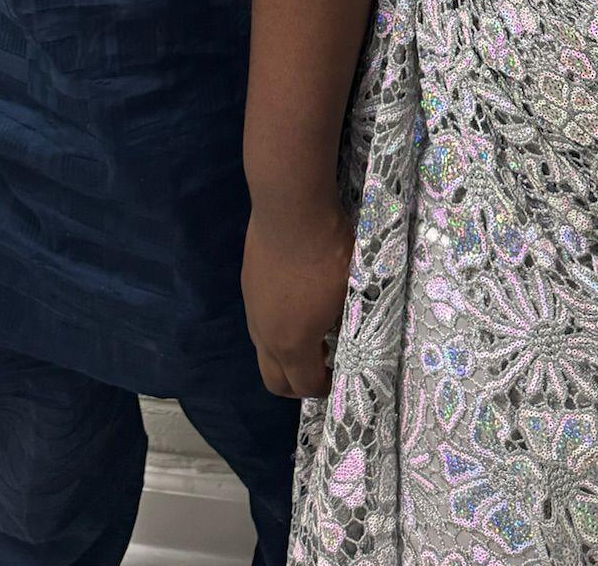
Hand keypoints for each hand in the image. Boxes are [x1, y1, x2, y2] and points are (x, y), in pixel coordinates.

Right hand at [243, 202, 353, 399]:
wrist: (291, 209)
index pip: (305, 386)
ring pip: (264, 351)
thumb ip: (344, 324)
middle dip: (298, 385)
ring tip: (311, 335)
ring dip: (285, 355)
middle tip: (322, 368)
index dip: (324, 388)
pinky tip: (296, 303)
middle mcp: (265, 335)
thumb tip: (346, 334)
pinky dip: (276, 328)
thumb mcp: (348, 294)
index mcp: (293, 343)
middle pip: (274, 381)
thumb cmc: (328, 254)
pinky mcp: (249, 286)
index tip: (340, 376)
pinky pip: (260, 323)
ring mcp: (253, 310)